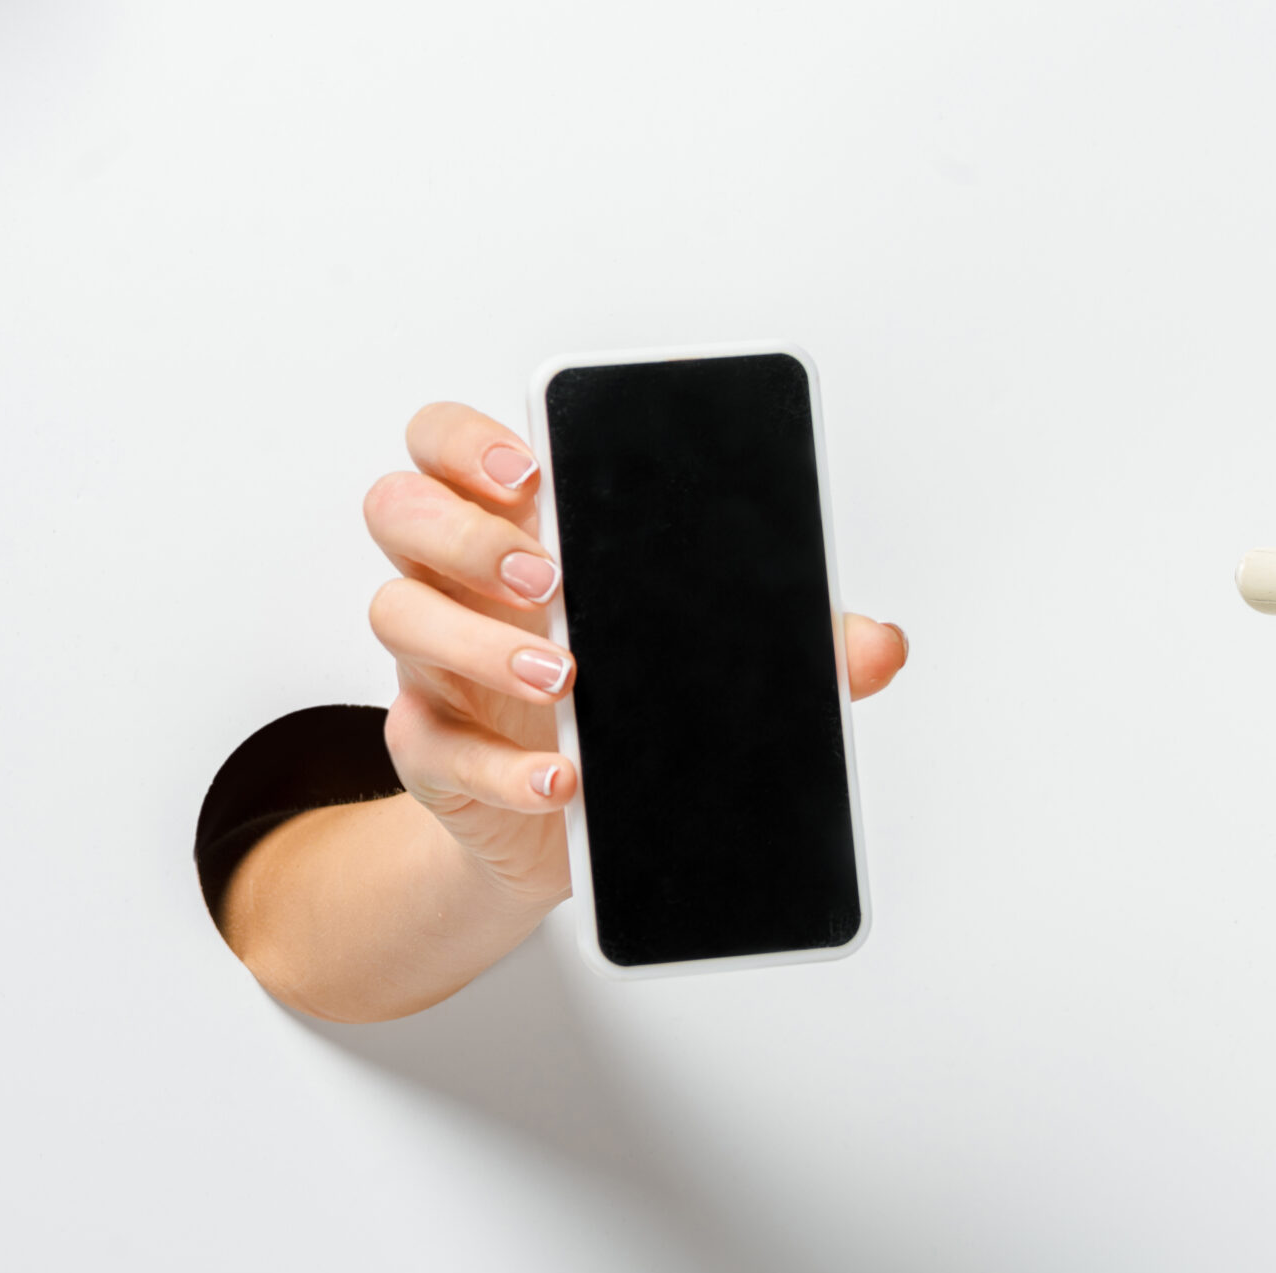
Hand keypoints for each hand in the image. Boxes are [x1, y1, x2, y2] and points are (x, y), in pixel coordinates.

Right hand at [363, 402, 909, 903]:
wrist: (570, 828)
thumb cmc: (624, 705)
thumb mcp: (704, 659)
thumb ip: (791, 640)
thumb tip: (879, 647)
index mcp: (516, 527)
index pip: (449, 444)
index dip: (467, 440)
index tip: (529, 467)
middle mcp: (458, 581)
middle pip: (400, 509)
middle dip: (466, 532)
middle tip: (549, 577)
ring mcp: (434, 662)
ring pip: (396, 611)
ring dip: (481, 642)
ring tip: (567, 679)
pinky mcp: (431, 748)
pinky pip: (430, 743)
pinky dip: (498, 767)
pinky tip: (559, 779)